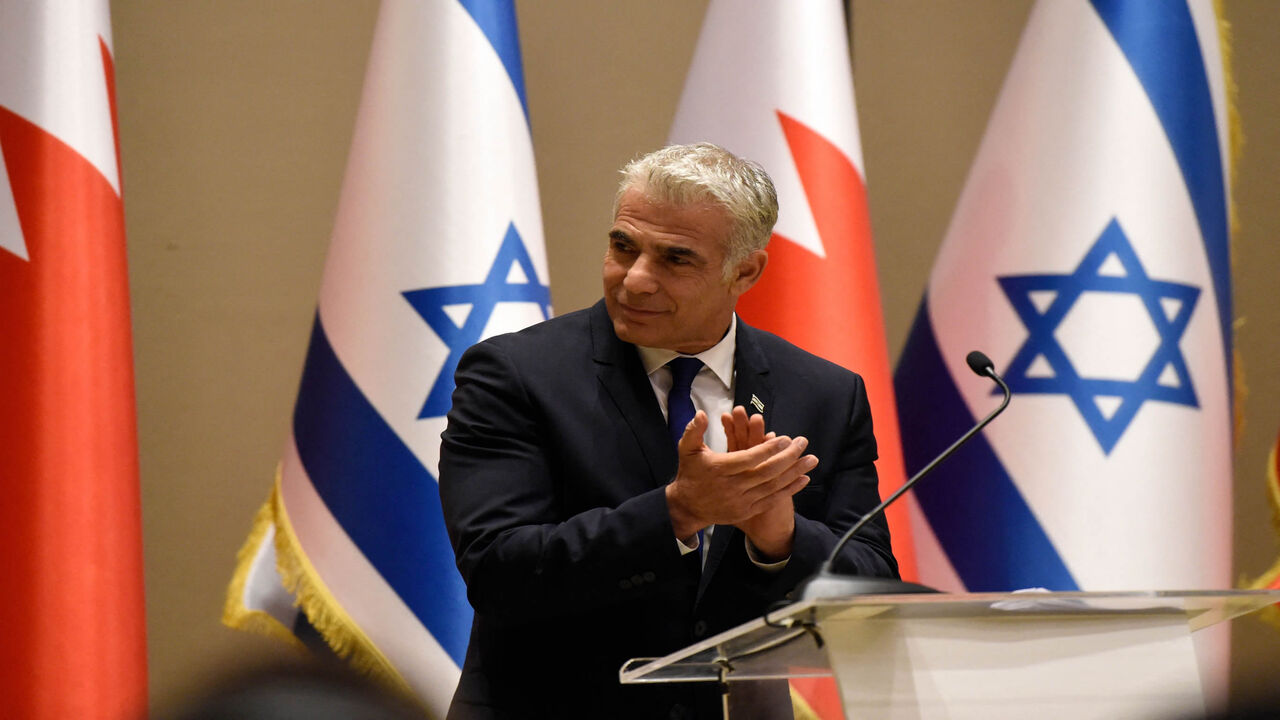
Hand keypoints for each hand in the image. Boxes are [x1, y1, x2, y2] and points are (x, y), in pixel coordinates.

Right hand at [664, 409, 816, 547]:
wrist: (687, 506)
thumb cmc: (690, 473)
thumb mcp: (686, 449)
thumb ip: (694, 430)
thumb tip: (701, 414)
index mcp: (720, 469)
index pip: (749, 458)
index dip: (768, 449)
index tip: (785, 438)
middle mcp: (733, 487)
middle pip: (767, 471)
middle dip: (789, 456)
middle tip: (803, 442)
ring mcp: (741, 501)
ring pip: (773, 486)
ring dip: (795, 472)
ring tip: (811, 459)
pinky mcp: (747, 511)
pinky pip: (772, 499)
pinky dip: (789, 489)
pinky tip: (803, 479)